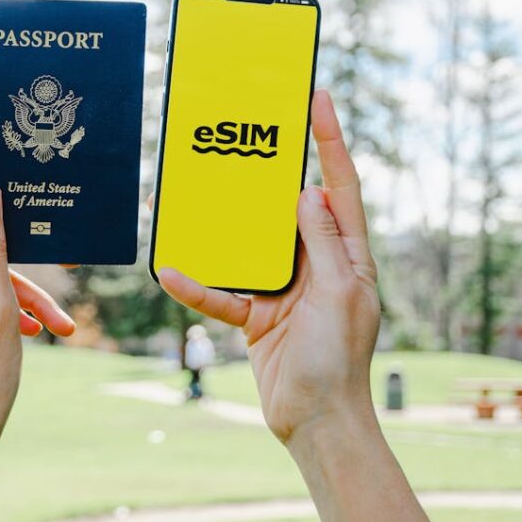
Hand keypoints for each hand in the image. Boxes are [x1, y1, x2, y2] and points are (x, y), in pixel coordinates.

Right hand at [157, 89, 379, 444]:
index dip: (331, 141)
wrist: (317, 423)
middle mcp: (317, 265)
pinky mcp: (257, 314)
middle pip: (290, 207)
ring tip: (198, 194)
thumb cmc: (339, 361)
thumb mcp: (336, 295)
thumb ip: (321, 243)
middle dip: (268, 174)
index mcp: (348, 255)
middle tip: (243, 135)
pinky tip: (173, 272)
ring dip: (224, 227)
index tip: (319, 99)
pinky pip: (223, 291)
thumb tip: (308, 192)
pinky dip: (199, 284)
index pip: (341, 186)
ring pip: (250, 244)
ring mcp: (286, 289)